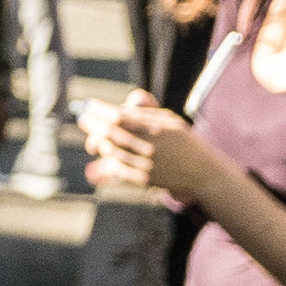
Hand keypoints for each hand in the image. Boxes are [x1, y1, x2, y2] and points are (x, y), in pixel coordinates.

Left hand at [84, 86, 204, 199]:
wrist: (202, 173)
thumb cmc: (184, 142)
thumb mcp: (169, 120)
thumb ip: (144, 113)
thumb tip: (118, 108)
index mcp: (155, 129)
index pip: (119, 117)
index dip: (101, 110)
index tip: (90, 105)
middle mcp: (148, 147)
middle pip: (109, 133)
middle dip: (92, 123)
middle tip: (83, 118)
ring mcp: (145, 165)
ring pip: (109, 151)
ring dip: (99, 141)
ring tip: (97, 136)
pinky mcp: (143, 180)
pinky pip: (116, 169)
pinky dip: (107, 159)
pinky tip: (106, 153)